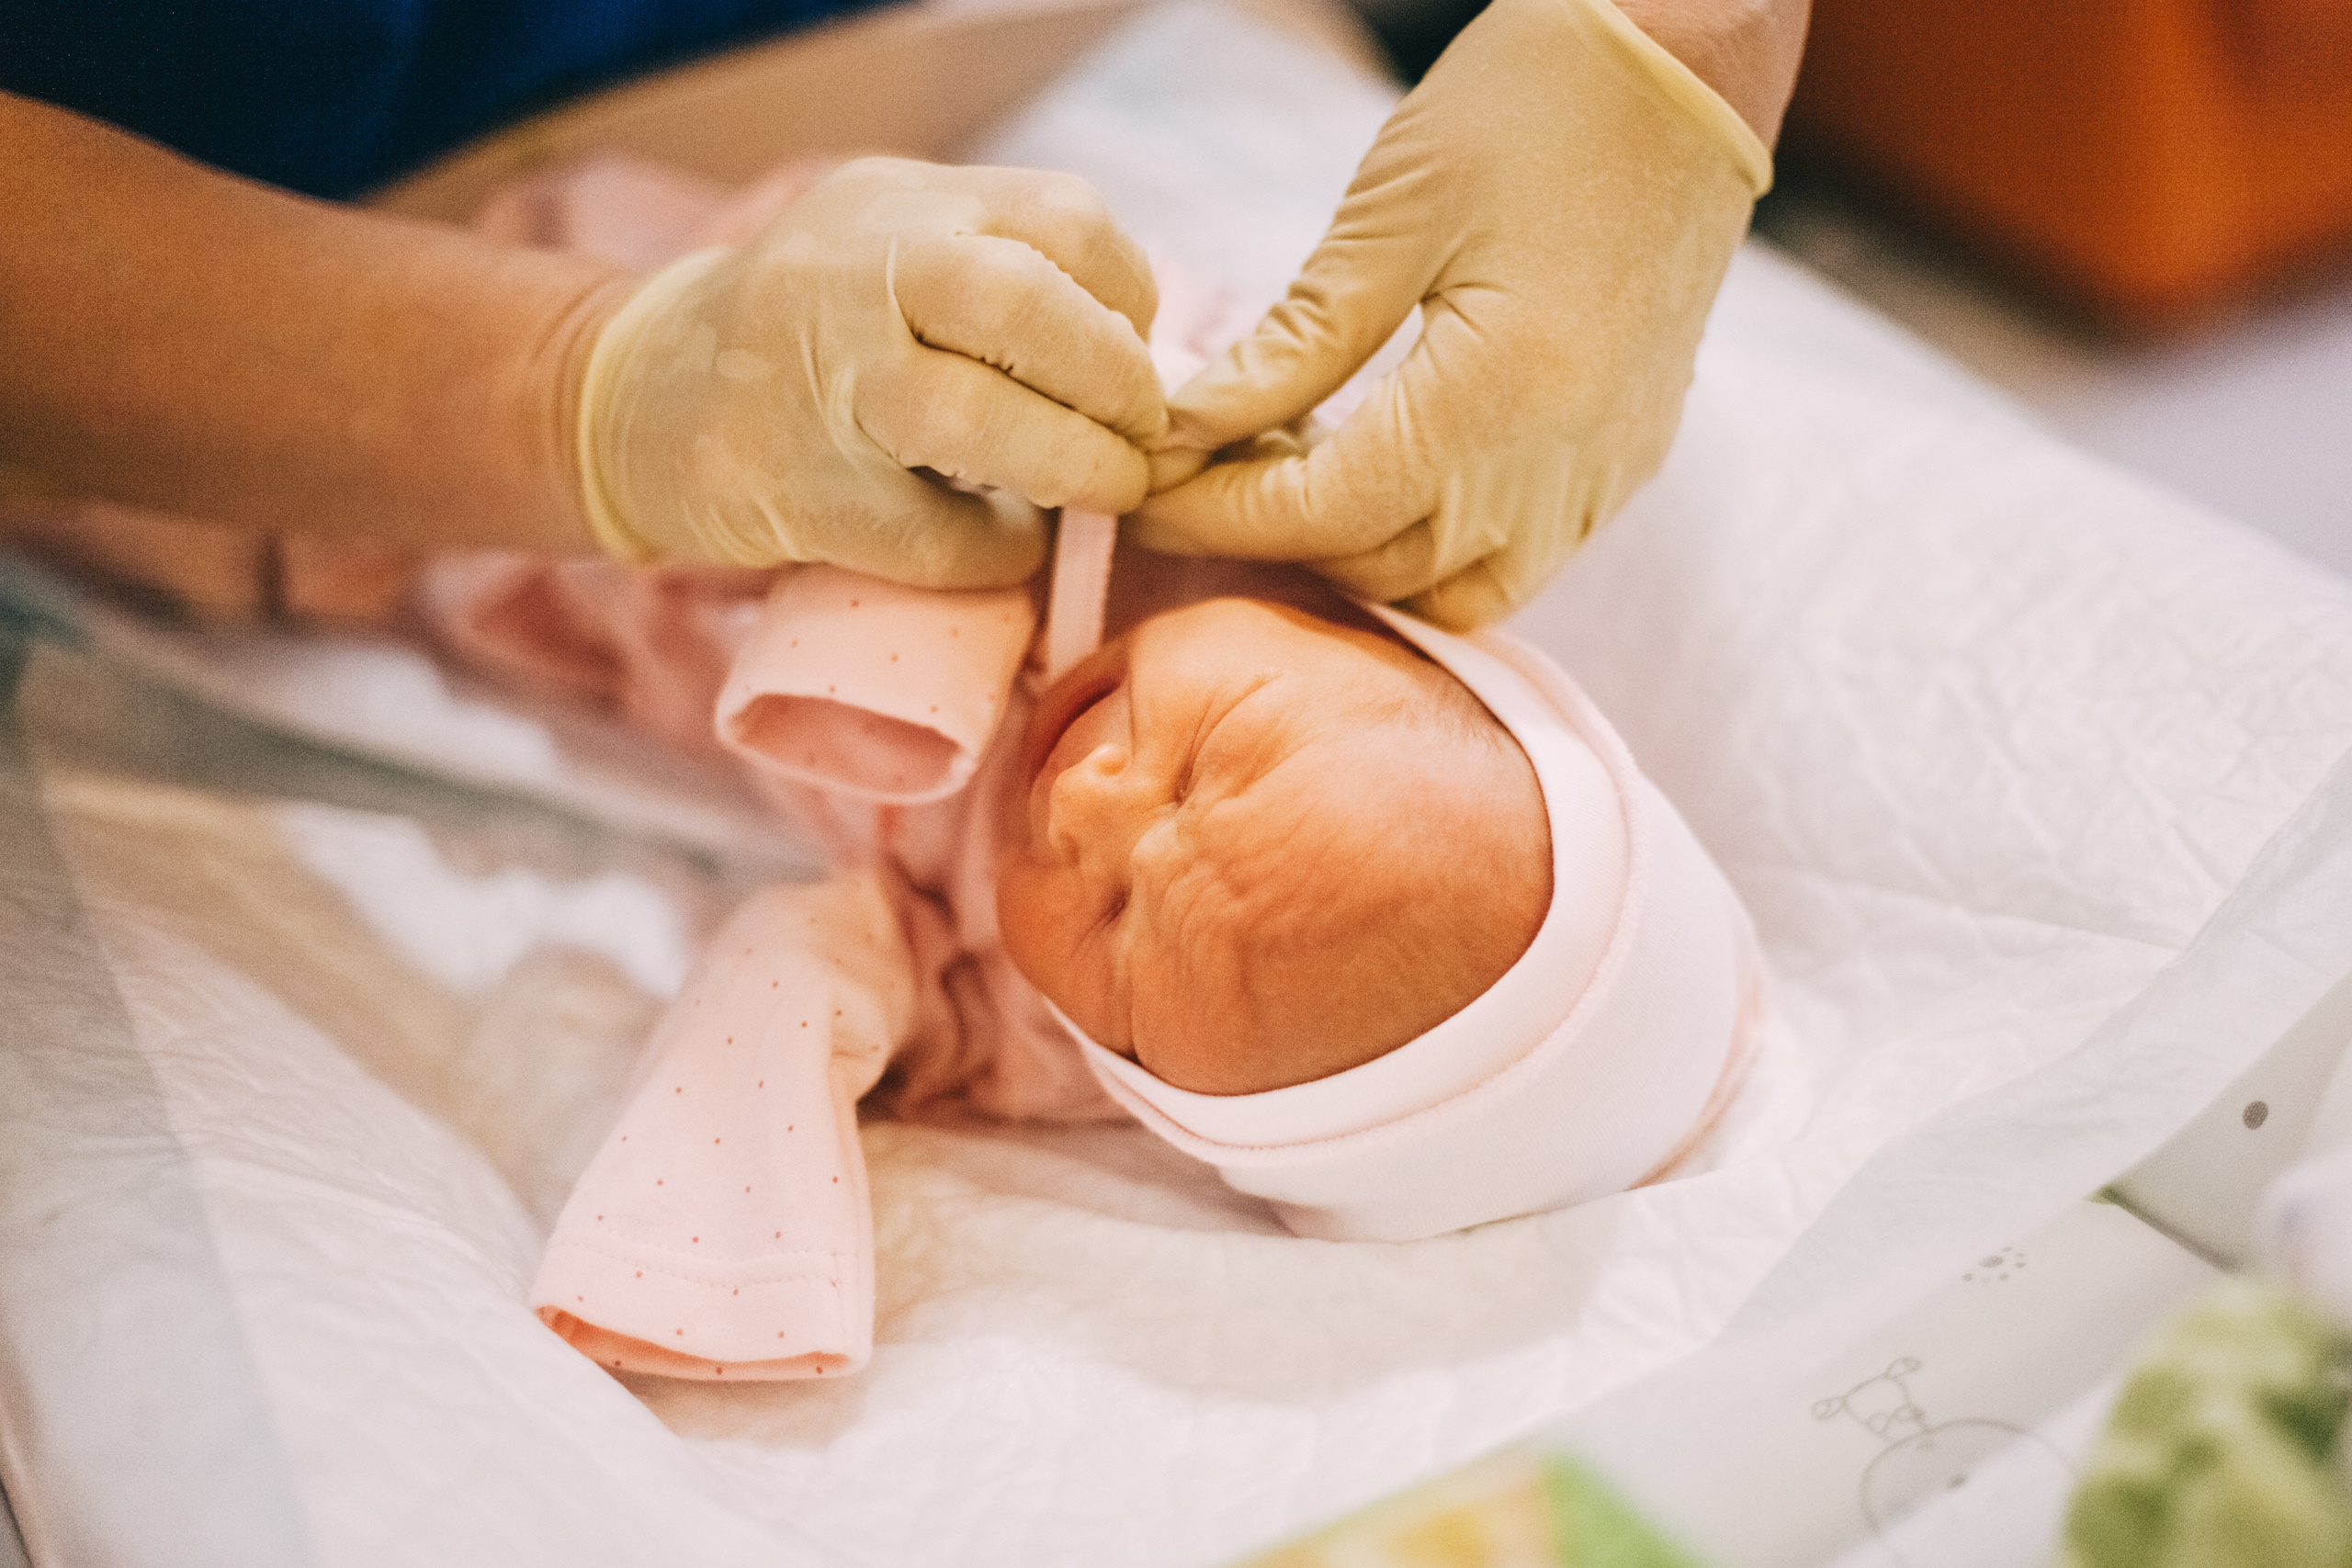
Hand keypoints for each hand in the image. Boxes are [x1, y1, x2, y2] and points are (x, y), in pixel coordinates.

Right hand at [575, 158, 1164, 587]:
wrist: (633, 399)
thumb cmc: (802, 332)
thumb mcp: (885, 245)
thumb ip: (998, 272)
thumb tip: (1140, 364)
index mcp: (899, 206)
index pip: (1062, 218)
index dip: (1127, 298)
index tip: (1134, 353)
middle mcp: (852, 273)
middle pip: (1024, 306)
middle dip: (1115, 382)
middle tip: (1138, 437)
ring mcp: (818, 382)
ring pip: (976, 419)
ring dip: (1072, 468)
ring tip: (1100, 493)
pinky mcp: (800, 493)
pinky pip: (934, 534)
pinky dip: (996, 549)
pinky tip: (1003, 542)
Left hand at [1130, 0, 1769, 628]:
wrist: (1688, 70)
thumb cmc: (1535, 107)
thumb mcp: (1391, 217)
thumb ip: (1291, 346)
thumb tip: (1187, 430)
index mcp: (1498, 398)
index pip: (1321, 514)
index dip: (1215, 515)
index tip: (1142, 492)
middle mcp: (1561, 465)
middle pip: (1381, 568)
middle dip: (1274, 536)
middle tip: (1199, 469)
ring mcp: (1603, 474)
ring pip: (1453, 591)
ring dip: (1358, 555)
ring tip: (1291, 471)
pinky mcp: (1625, 460)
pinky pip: (1517, 560)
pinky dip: (1433, 547)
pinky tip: (1378, 469)